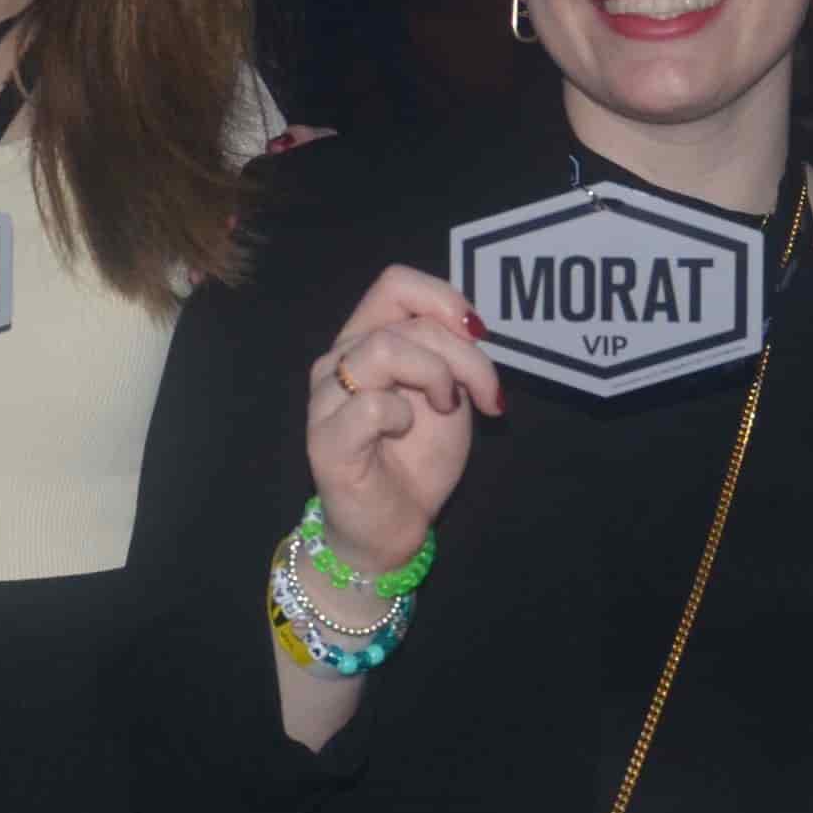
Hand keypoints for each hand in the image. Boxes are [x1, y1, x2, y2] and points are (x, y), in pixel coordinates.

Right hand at [308, 264, 499, 577]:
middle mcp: (338, 359)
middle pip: (407, 321)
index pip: (396, 284)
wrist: (394, 528)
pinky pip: (372, 405)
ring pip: (384, 350)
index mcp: (367, 340)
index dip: (444, 298)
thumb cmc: (417, 460)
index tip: (478, 335)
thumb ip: (452, 356)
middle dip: (464, 357)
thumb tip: (471, 325)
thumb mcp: (450, 395)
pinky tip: (404, 433)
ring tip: (445, 409)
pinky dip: (402, 416)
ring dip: (435, 378)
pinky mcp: (326, 440)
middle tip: (486, 396)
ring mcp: (326, 398)